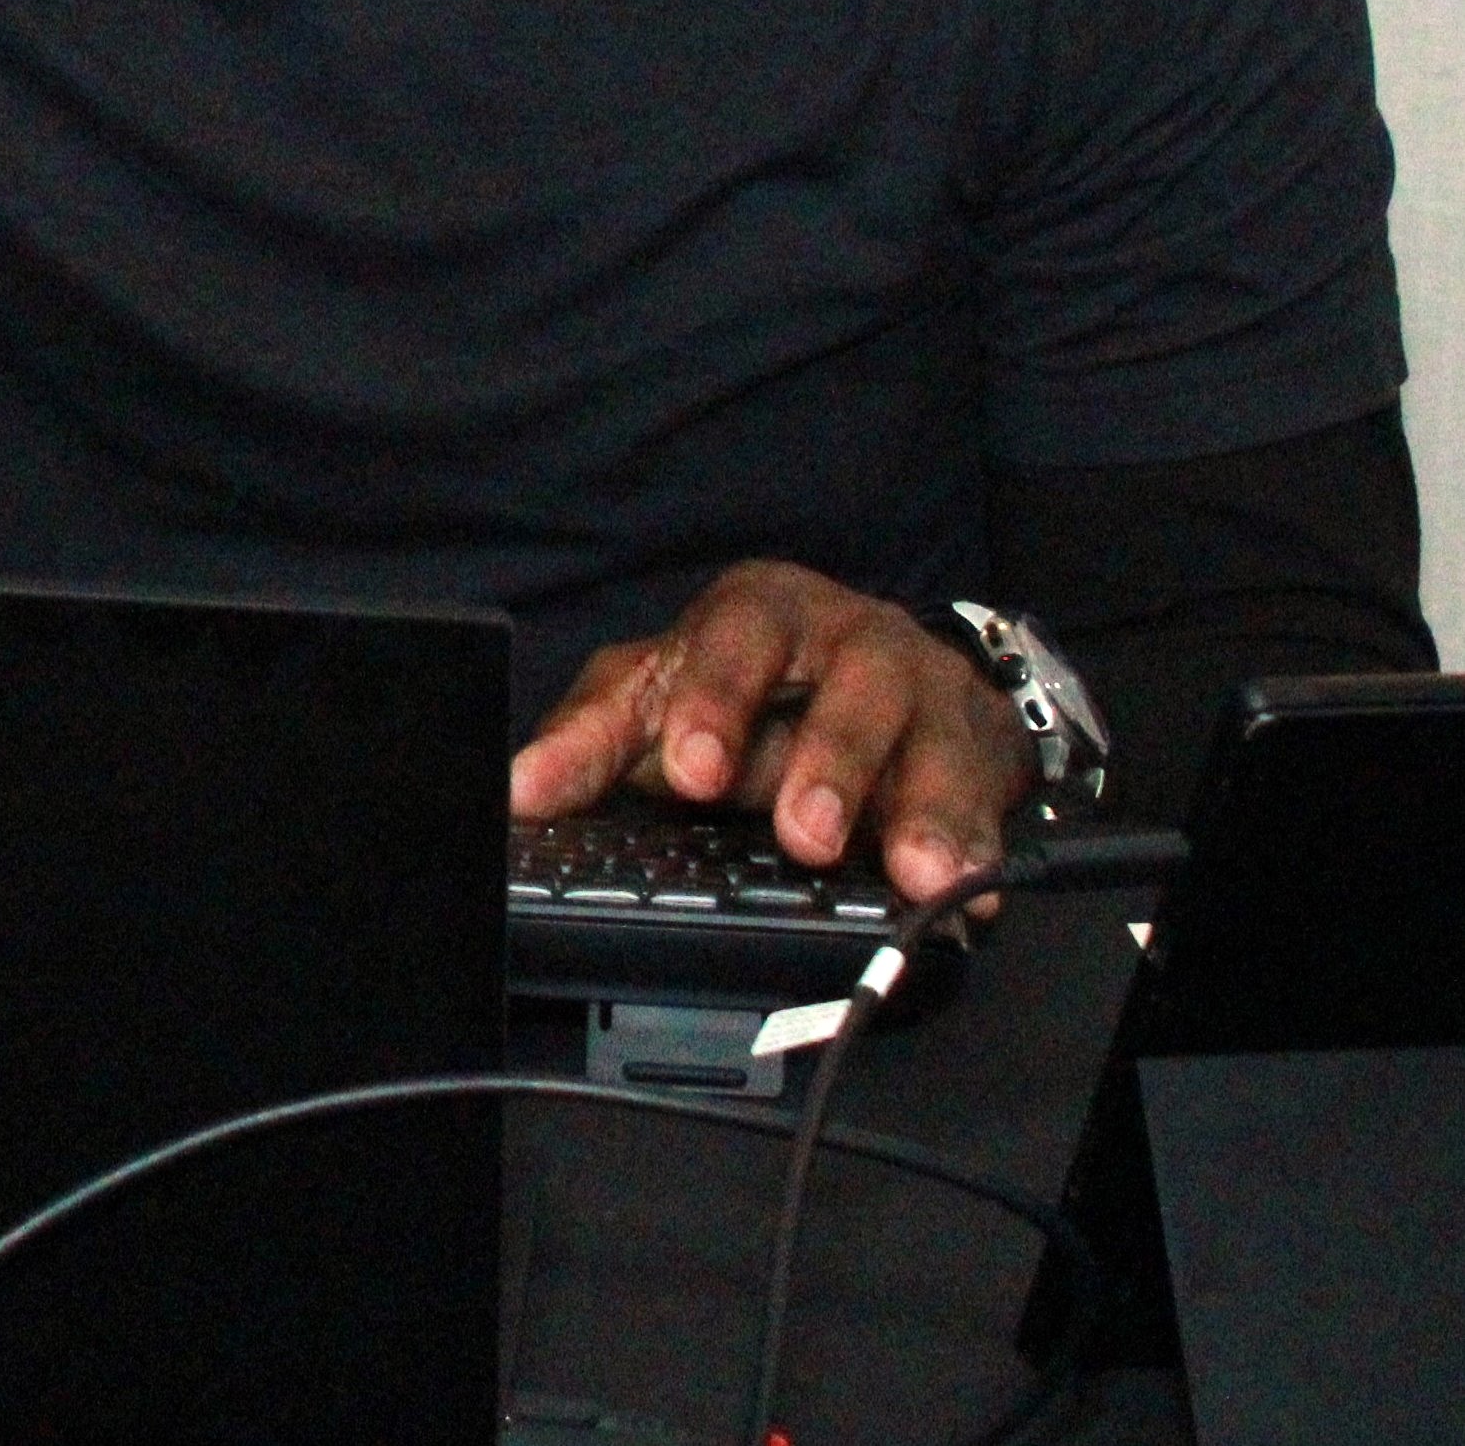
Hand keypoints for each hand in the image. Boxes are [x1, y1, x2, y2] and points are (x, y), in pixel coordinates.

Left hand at [507, 560, 1034, 904]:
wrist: (868, 676)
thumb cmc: (752, 684)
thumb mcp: (660, 694)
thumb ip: (593, 740)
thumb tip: (517, 793)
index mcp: (763, 614)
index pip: (735, 639)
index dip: (715, 700)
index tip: (690, 769)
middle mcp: (852, 640)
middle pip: (854, 681)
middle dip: (831, 758)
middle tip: (803, 834)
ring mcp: (925, 693)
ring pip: (934, 736)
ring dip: (925, 807)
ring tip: (915, 872)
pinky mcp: (975, 753)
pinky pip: (987, 799)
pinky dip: (980, 845)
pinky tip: (970, 889)